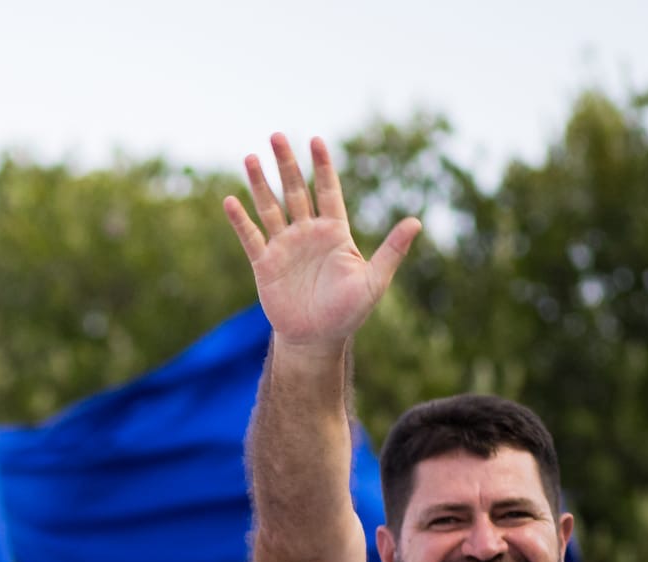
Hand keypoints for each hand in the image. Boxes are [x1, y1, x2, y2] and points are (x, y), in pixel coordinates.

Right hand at [222, 134, 421, 348]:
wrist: (316, 339)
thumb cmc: (348, 312)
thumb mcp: (374, 281)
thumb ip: (391, 250)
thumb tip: (416, 221)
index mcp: (334, 232)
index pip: (328, 190)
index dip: (322, 166)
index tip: (317, 140)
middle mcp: (307, 233)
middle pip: (295, 191)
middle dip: (287, 164)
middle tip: (277, 135)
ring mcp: (284, 246)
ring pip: (270, 207)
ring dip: (260, 183)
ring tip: (251, 157)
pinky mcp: (265, 264)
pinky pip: (251, 237)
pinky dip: (241, 220)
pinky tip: (230, 200)